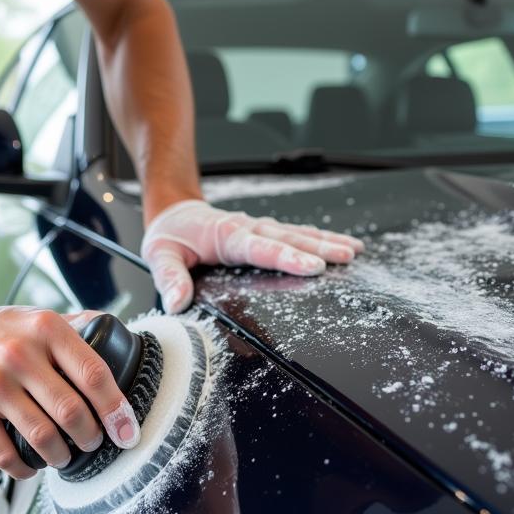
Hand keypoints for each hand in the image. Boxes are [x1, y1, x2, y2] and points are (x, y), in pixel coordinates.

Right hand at [0, 304, 140, 478]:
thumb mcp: (35, 317)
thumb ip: (76, 326)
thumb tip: (118, 334)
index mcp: (45, 329)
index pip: (94, 374)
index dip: (117, 409)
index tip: (126, 430)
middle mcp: (19, 355)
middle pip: (72, 411)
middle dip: (91, 437)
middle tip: (93, 442)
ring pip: (44, 437)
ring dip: (62, 456)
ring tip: (65, 455)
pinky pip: (7, 455)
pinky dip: (26, 468)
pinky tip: (32, 464)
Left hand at [142, 199, 364, 313]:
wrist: (176, 212)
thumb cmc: (171, 234)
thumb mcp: (160, 254)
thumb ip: (170, 277)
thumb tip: (178, 301)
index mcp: (227, 235)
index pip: (261, 248)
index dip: (288, 257)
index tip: (312, 267)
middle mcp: (249, 228)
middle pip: (289, 239)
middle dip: (319, 248)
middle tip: (346, 257)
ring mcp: (260, 229)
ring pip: (298, 234)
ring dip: (326, 242)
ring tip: (354, 251)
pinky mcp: (266, 233)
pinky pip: (297, 235)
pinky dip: (320, 239)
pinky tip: (343, 245)